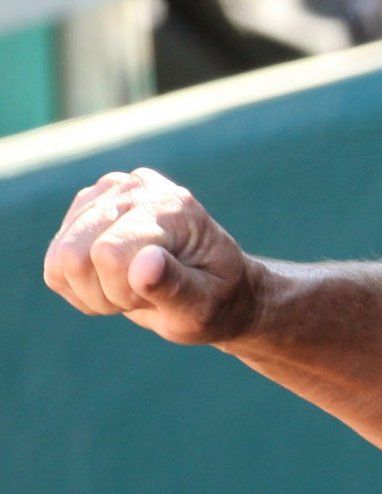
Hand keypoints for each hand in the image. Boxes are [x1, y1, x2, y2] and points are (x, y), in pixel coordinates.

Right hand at [44, 168, 262, 345]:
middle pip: (74, 256)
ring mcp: (105, 194)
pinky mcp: (84, 211)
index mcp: (172, 207)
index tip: (164, 296)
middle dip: (106, 294)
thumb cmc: (215, 301)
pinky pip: (54, 265)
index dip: (126, 291)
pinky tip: (113, 283)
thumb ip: (177, 286)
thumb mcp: (205, 305)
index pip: (110, 254)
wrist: (214, 291)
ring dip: (92, 292)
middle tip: (146, 296)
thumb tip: (145, 263)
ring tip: (133, 290)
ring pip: (59, 261)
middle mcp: (136, 188)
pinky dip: (80, 288)